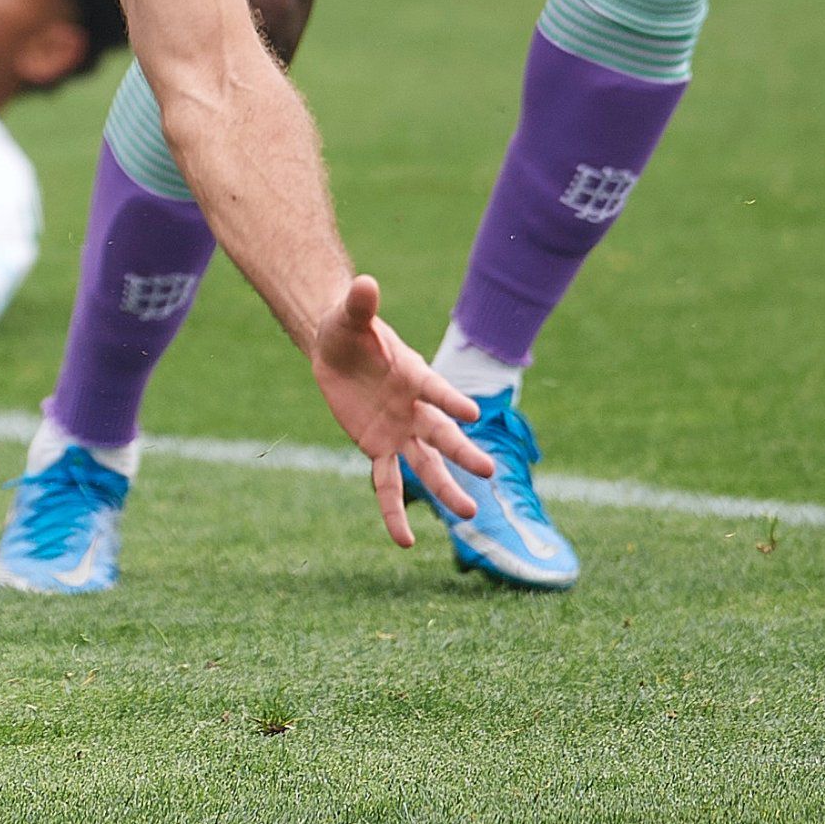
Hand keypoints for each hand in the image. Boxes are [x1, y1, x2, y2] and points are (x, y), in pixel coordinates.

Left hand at [306, 272, 492, 545]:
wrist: (336, 347)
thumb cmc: (348, 328)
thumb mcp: (349, 316)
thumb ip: (360, 304)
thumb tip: (363, 282)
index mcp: (414, 375)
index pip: (436, 389)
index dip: (451, 399)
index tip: (472, 413)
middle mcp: (414, 409)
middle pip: (442, 435)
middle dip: (463, 453)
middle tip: (488, 471)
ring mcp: (400, 432)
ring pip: (426, 467)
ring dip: (445, 490)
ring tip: (467, 515)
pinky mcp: (378, 449)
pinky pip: (387, 485)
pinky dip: (393, 511)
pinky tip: (402, 542)